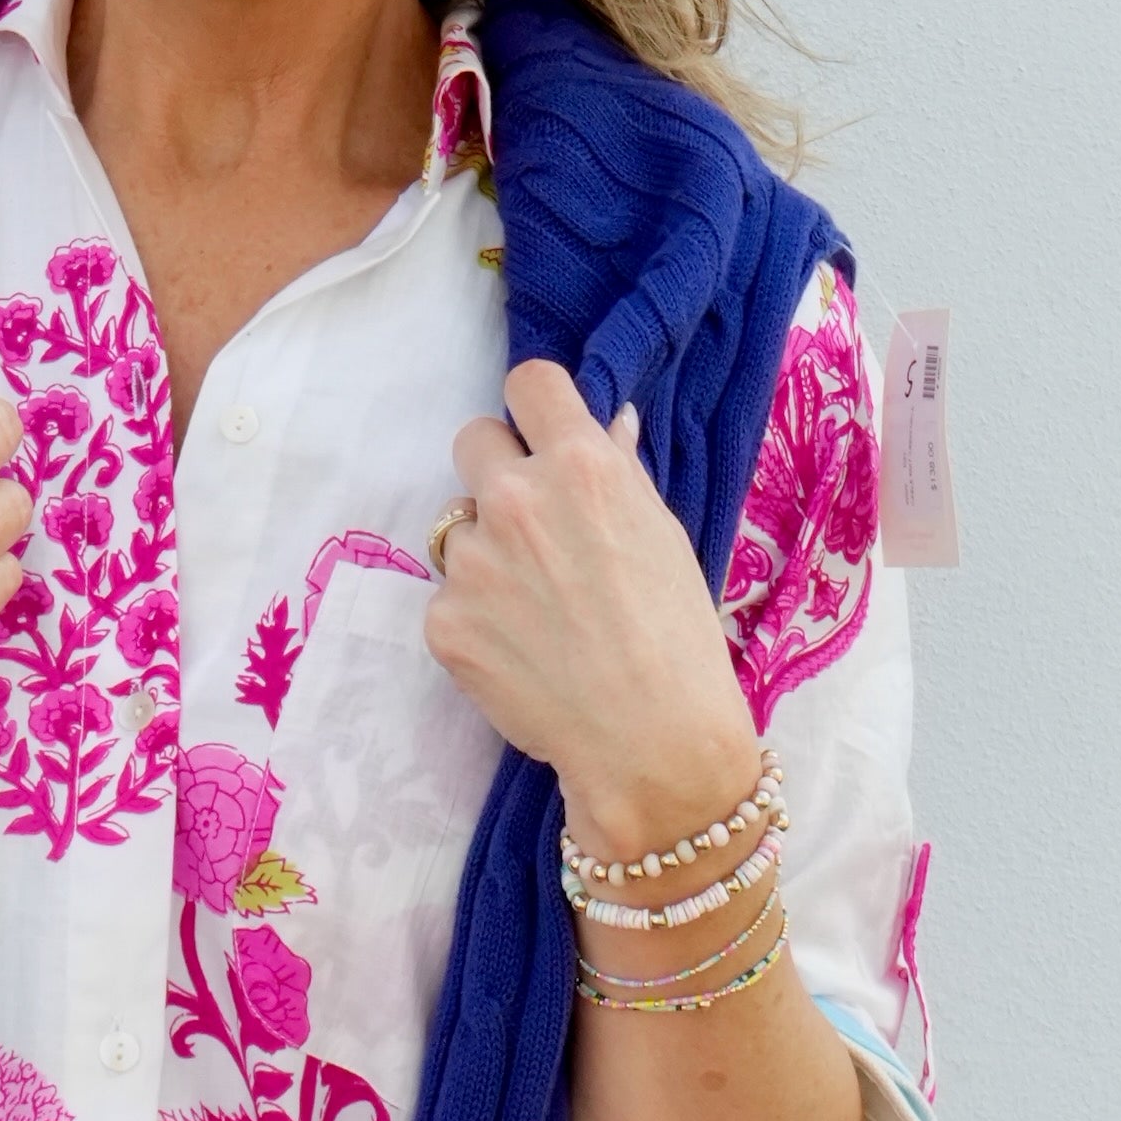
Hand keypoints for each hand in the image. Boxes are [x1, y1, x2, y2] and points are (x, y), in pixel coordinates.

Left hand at [423, 359, 763, 856]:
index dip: (534, 408)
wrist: (650, 737)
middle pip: (473, 439)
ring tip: (535, 609)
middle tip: (530, 525)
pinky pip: (449, 598)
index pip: (529, 383)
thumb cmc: (677, 637)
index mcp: (581, 465)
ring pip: (458, 528)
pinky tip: (519, 653)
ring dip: (486, 554)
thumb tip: (604, 426)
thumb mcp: (663, 536)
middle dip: (496, 470)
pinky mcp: (443, 620)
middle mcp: (516, 499)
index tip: (541, 434)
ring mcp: (471, 561)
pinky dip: (476, 620)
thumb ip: (618, 476)